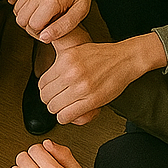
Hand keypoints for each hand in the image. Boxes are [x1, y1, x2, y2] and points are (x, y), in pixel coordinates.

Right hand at [14, 0, 103, 40]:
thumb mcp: (80, 13)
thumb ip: (62, 27)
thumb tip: (44, 38)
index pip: (33, 26)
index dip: (41, 33)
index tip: (50, 31)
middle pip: (22, 20)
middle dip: (32, 28)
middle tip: (45, 26)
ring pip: (17, 13)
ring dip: (27, 19)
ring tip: (42, 18)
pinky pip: (18, 3)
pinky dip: (25, 11)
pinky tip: (38, 11)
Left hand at [39, 31, 167, 125]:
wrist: (125, 59)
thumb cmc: (102, 55)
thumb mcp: (75, 50)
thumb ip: (59, 61)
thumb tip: (45, 75)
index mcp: (65, 60)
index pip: (42, 83)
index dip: (45, 90)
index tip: (51, 92)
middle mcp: (71, 73)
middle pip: (45, 97)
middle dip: (50, 101)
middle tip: (57, 100)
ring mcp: (81, 87)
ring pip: (54, 108)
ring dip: (58, 110)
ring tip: (64, 107)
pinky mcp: (92, 100)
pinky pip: (67, 116)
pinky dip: (66, 117)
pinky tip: (71, 112)